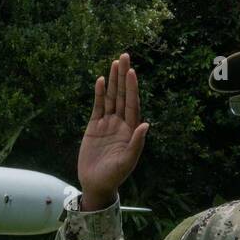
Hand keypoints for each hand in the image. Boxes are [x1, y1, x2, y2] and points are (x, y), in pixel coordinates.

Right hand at [77, 51, 148, 210]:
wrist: (96, 184)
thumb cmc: (114, 176)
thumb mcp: (127, 162)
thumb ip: (136, 144)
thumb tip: (145, 125)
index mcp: (131, 130)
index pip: (132, 104)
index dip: (132, 88)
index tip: (131, 72)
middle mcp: (120, 123)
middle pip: (123, 95)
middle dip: (123, 76)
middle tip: (124, 56)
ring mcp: (107, 124)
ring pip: (111, 97)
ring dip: (113, 80)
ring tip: (114, 62)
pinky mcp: (94, 127)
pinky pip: (98, 106)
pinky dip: (100, 94)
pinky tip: (101, 81)